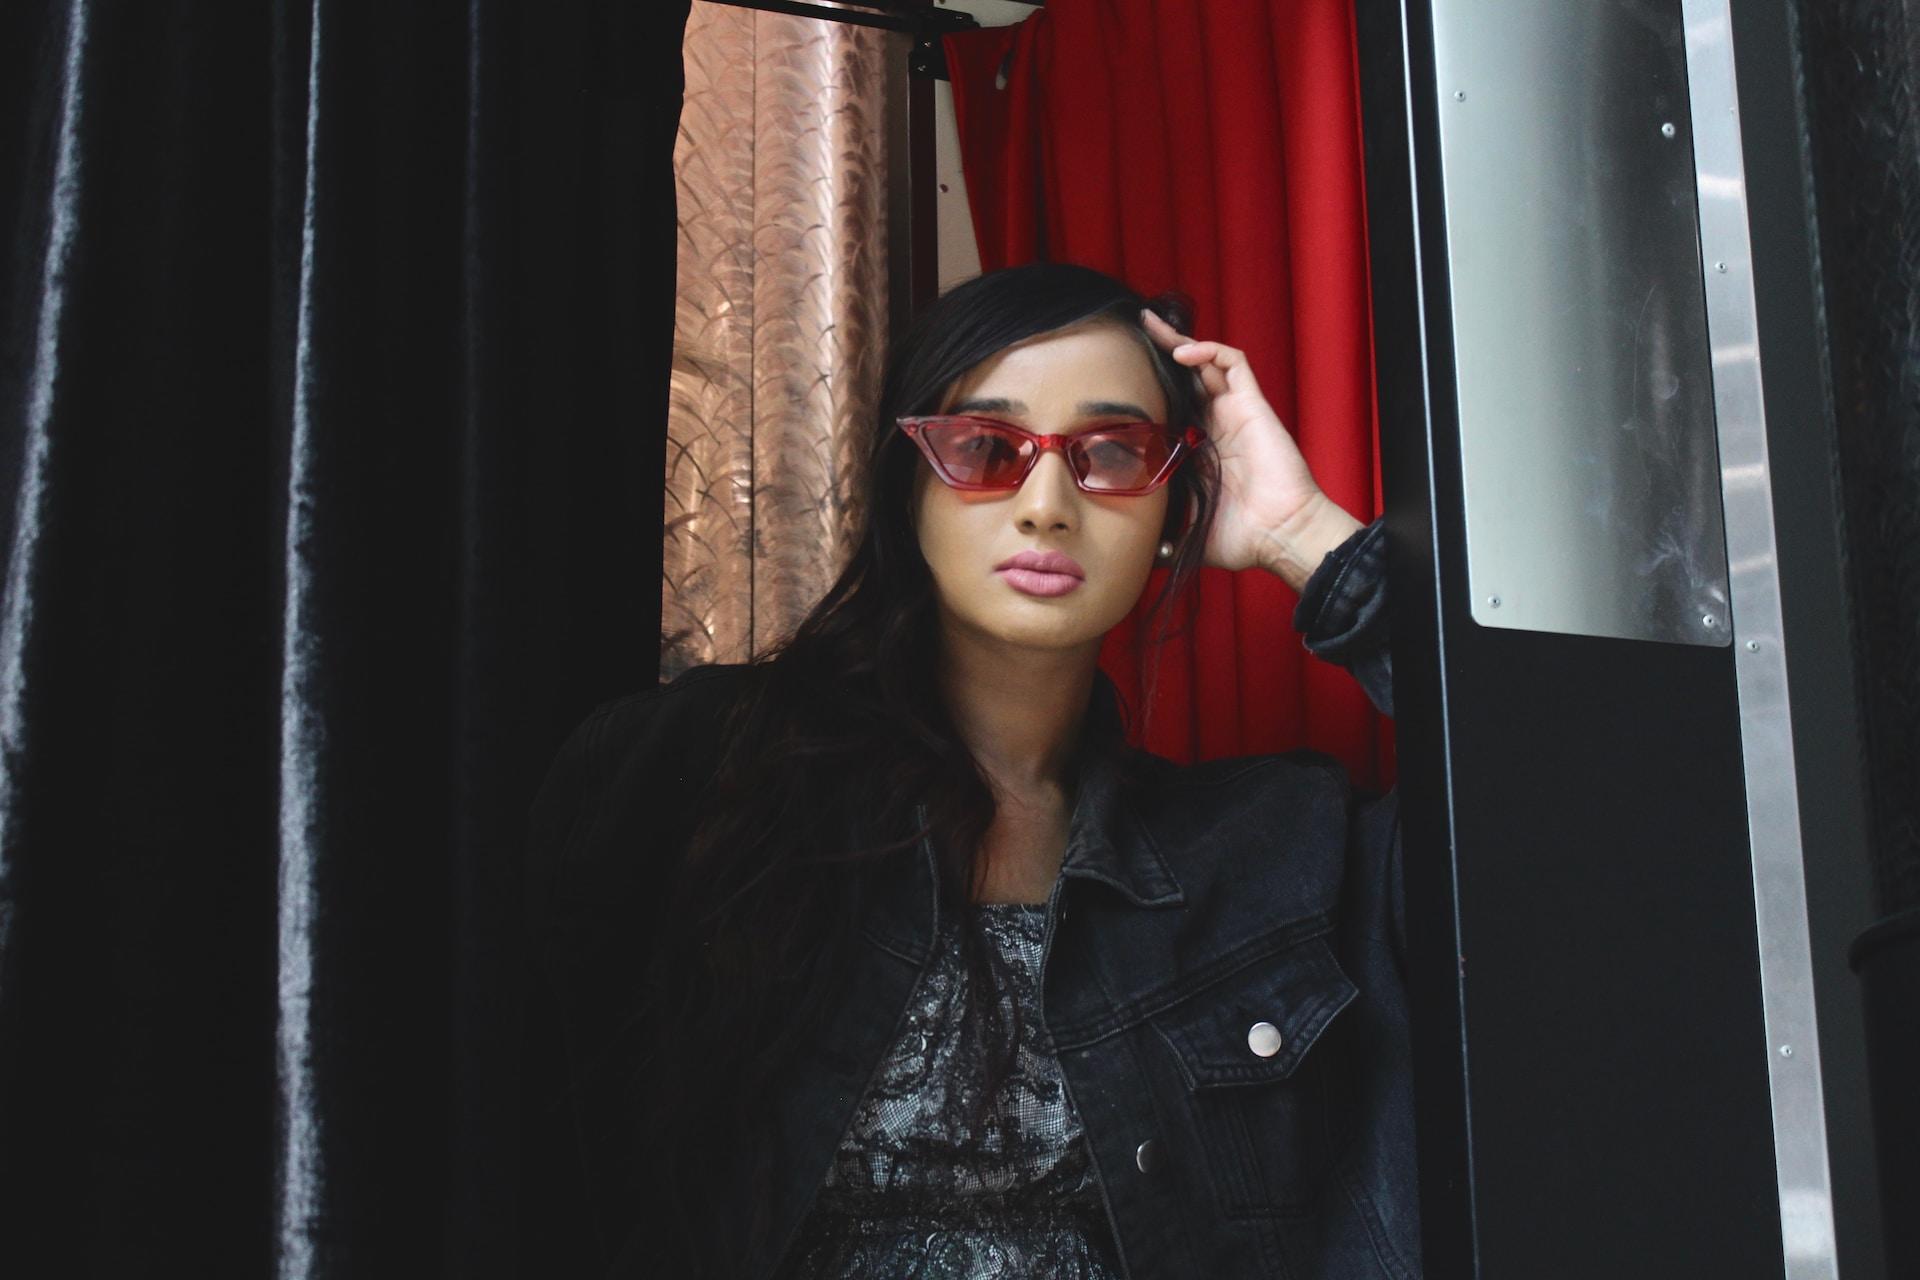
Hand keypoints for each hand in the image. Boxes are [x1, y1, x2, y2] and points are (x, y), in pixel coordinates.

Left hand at [1141, 310, 1361, 590]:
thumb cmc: (1241, 537)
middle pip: (1187, 376)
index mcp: (1200, 448)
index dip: (1151, 389)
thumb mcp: (1186, 533)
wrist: (1279, 535)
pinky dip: (1208, 351)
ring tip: (1152, 326)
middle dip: (1162, 351)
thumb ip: (1162, 535)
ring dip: (1179, 341)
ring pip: (1206, 362)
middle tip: (1135, 332)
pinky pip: (1232, 363)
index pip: (1172, 406)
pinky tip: (1183, 353)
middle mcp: (1216, 424)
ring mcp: (1234, 412)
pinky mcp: (1252, 404)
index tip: (1119, 381)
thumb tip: (1134, 553)